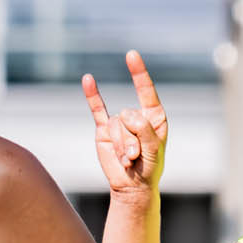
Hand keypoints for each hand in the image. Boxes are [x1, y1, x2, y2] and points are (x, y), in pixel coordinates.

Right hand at [82, 50, 167, 197]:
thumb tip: (124, 114)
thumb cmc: (149, 168)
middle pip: (128, 116)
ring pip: (115, 125)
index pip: (146, 90)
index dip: (138, 72)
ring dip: (121, 146)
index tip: (131, 55)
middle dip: (132, 140)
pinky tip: (88, 80)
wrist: (132, 187)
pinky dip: (92, 95)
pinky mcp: (104, 130)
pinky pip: (97, 109)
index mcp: (154, 116)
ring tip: (128, 160)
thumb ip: (144, 129)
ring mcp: (119, 122)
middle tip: (136, 158)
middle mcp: (136, 115)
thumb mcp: (154, 149)